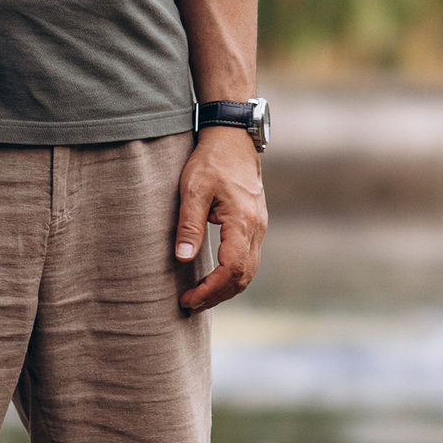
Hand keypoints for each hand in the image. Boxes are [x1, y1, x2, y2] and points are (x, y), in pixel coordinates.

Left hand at [175, 124, 266, 313]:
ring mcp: (259, 227)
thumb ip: (189, 225)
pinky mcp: (255, 224)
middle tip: (189, 304)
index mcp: (242, 221)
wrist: (233, 138)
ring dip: (226, 289)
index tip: (187, 299)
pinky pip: (248, 259)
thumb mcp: (193, 189)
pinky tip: (214, 278)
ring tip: (199, 297)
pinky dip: (233, 276)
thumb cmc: (211, 161)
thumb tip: (182, 259)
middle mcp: (257, 228)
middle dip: (217, 296)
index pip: (232, 270)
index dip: (210, 290)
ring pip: (249, 270)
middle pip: (244, 276)